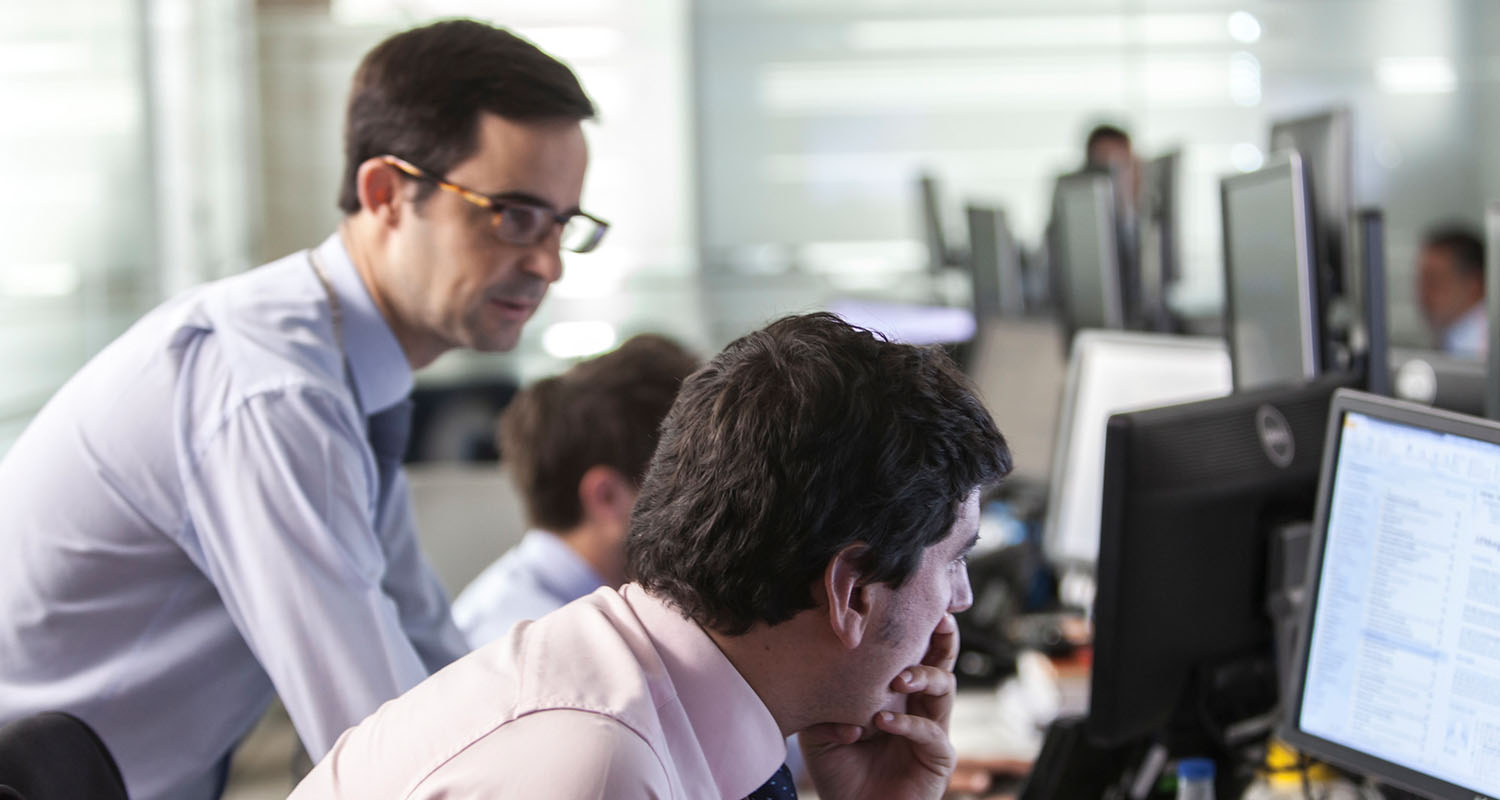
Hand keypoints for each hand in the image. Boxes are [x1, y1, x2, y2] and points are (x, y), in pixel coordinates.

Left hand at [800, 613, 960, 799]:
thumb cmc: (840, 772)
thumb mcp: (821, 727)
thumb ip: (824, 696)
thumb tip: (820, 662)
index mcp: (896, 693)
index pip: (911, 652)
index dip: (914, 628)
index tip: (905, 598)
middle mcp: (918, 706)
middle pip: (941, 660)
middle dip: (942, 637)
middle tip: (936, 618)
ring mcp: (931, 730)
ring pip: (945, 688)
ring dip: (923, 676)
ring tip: (898, 678)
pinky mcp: (938, 759)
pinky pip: (932, 734)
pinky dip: (908, 725)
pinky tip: (884, 722)